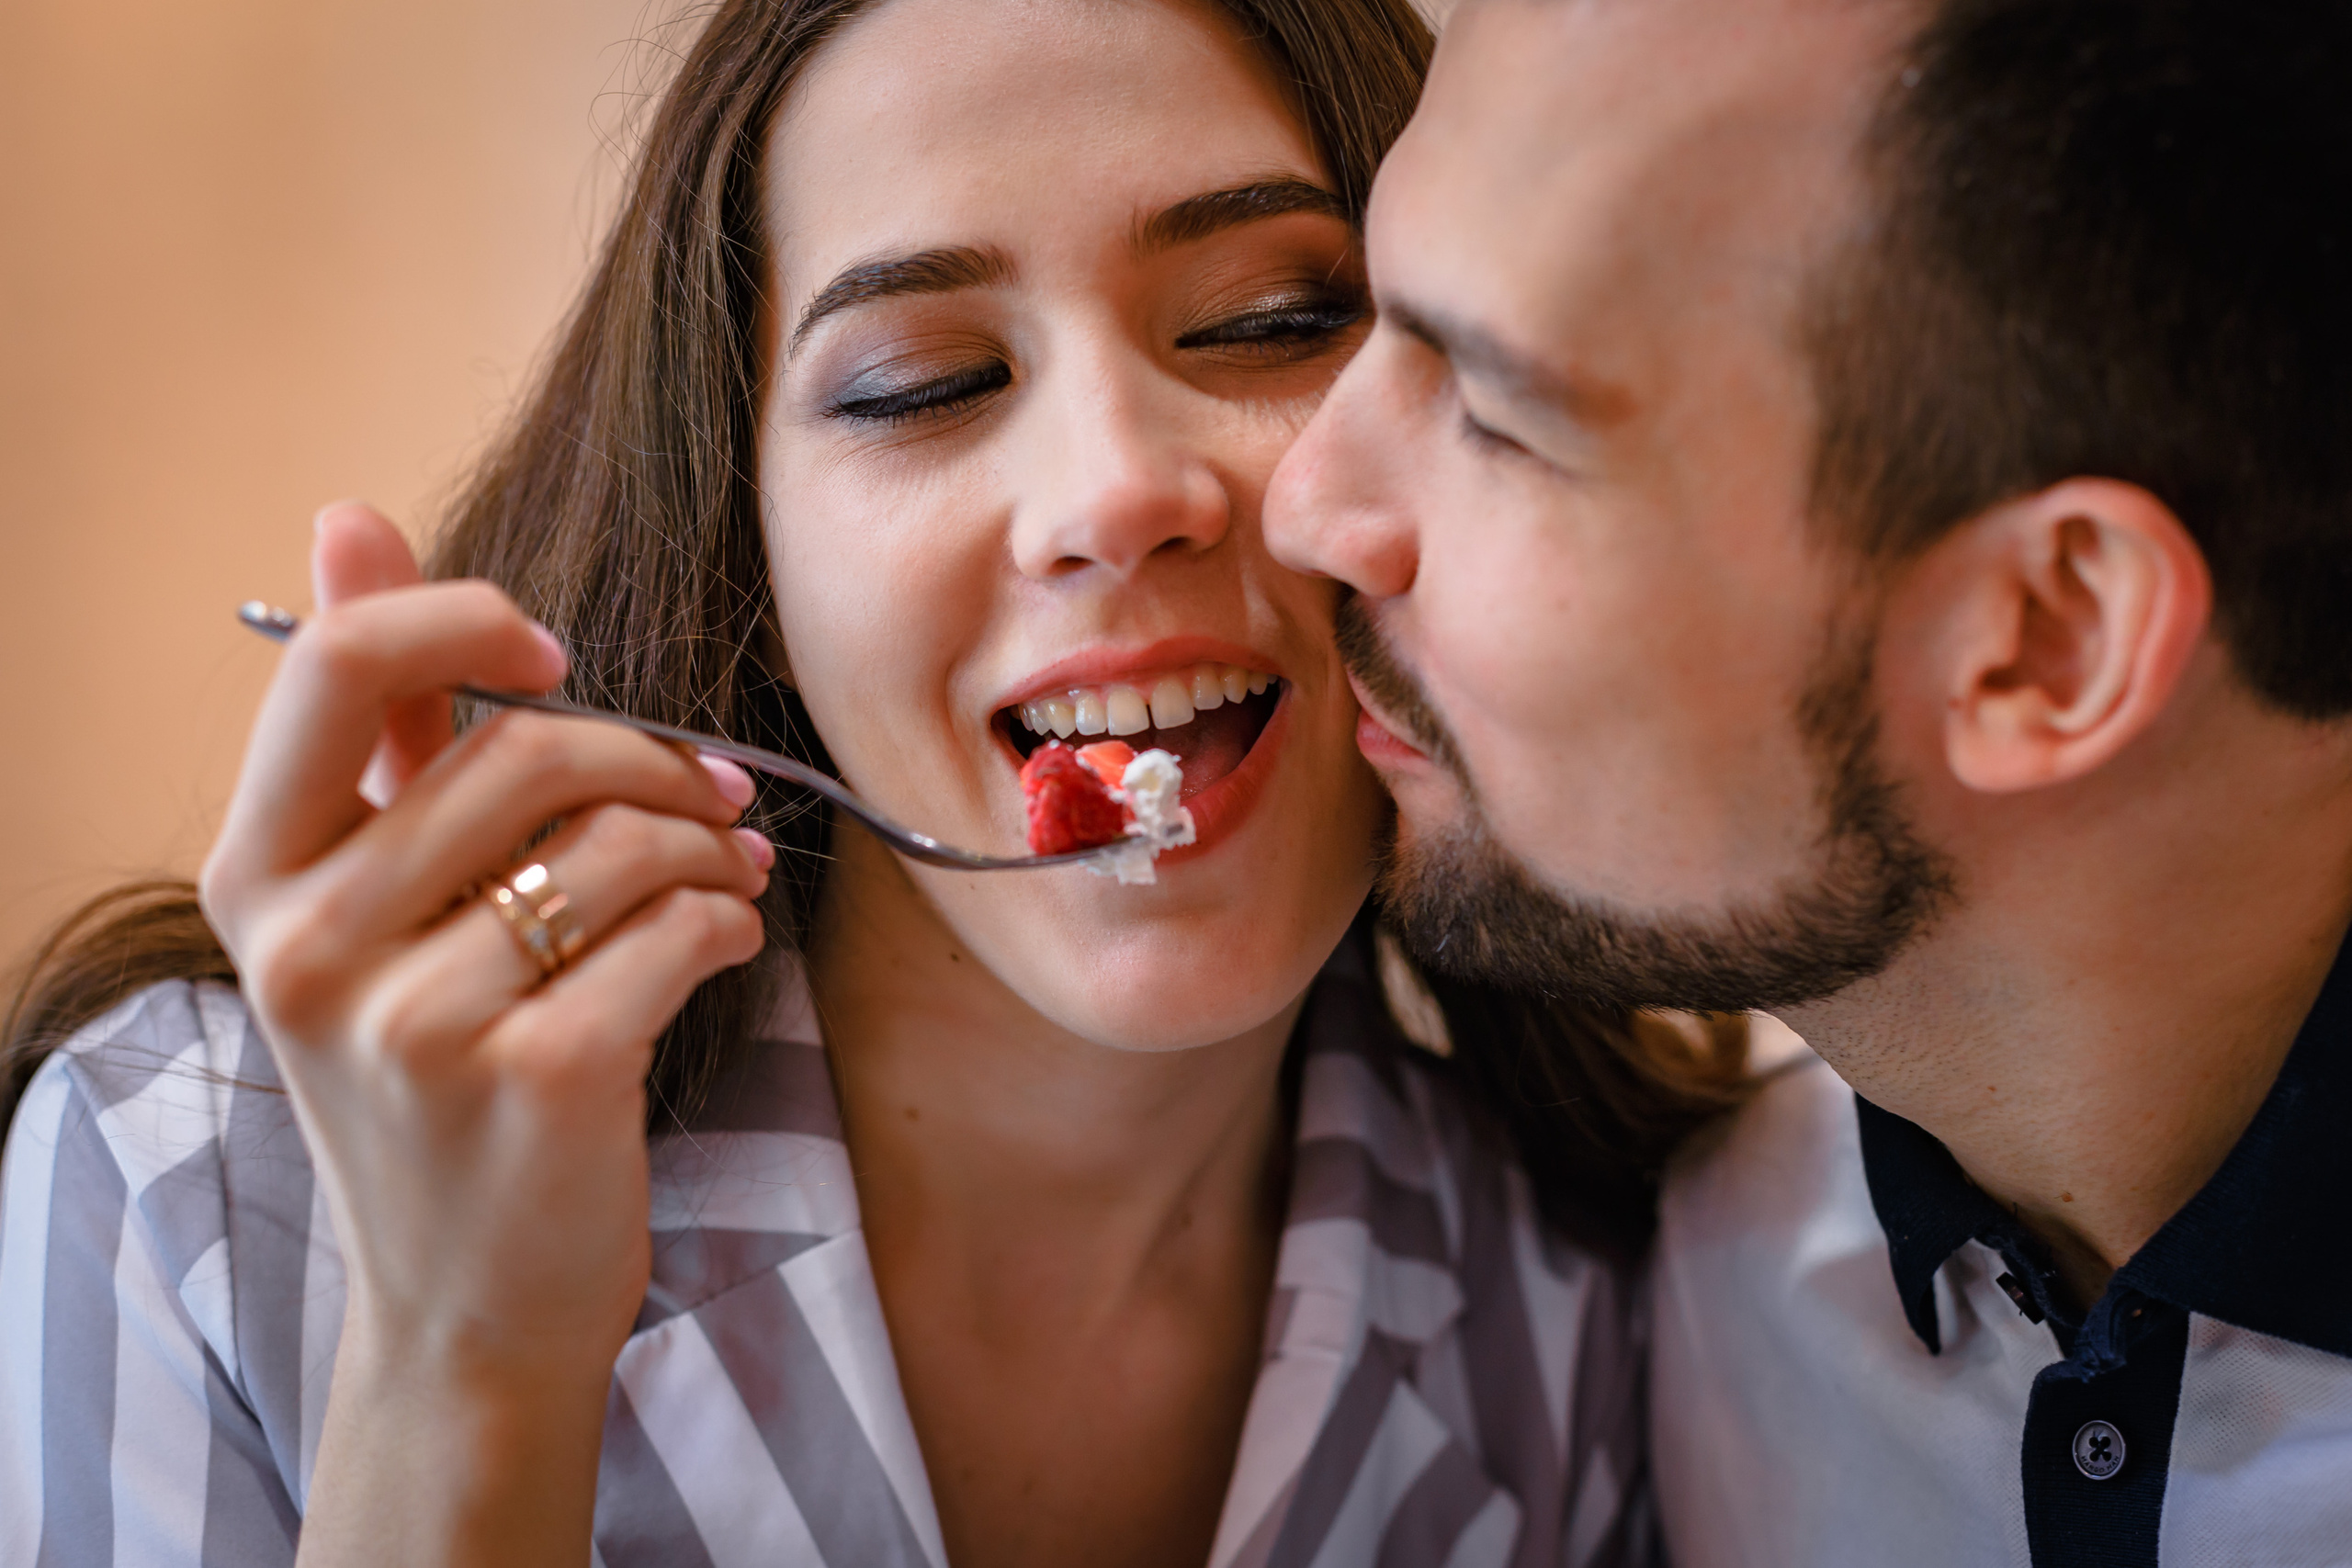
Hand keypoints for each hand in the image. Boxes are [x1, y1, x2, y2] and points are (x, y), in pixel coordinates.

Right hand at [198, 503, 771, 1563]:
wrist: (466, 1304)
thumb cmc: (434, 1085)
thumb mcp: (369, 912)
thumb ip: (372, 726)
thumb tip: (346, 518)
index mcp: (256, 878)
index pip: (332, 665)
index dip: (465, 621)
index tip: (553, 659)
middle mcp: (312, 945)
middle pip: (528, 749)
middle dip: (656, 764)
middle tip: (711, 802)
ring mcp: (418, 1020)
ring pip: (623, 838)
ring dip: (709, 849)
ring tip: (724, 883)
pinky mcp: (539, 1076)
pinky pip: (681, 927)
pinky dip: (732, 921)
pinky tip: (727, 940)